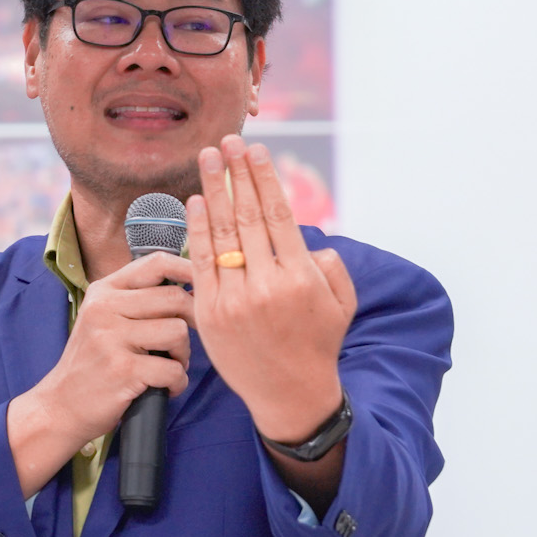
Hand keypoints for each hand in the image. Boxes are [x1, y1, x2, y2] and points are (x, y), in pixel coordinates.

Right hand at [6, 251, 194, 497]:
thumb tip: (189, 285)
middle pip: (175, 298)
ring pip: (178, 332)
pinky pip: (173, 369)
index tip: (205, 284)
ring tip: (170, 366)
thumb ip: (136, 300)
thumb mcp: (103, 319)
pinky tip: (164, 388)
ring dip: (184, 355)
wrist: (61, 406)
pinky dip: (177, 382)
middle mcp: (105, 308)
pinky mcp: (122, 370)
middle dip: (192, 322)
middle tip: (183, 344)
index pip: (156, 263)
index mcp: (104, 291)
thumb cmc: (92, 363)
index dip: (188, 269)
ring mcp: (112, 338)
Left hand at [186, 136, 356, 447]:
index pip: (278, 214)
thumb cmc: (317, 343)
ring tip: (206, 159)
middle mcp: (267, 284)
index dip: (264, 178)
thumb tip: (306, 237)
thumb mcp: (340, 303)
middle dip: (235, 173)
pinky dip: (196, 230)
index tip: (256, 151)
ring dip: (213, 190)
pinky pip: (200, 263)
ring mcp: (234, 299)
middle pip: (247, 215)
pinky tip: (195, 202)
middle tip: (226, 141)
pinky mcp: (209, 313)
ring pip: (221, 234)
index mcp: (301, 277)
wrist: (289, 395)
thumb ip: (329, 265)